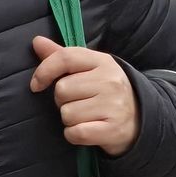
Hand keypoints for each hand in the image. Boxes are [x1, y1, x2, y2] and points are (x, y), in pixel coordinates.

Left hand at [30, 36, 139, 155]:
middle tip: (79, 102)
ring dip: (69, 119)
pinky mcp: (112, 129)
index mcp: (103, 61)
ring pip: (67, 114)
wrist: (140, 118)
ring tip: (85, 116)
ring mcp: (113, 105)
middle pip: (62, 90)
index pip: (65, 57)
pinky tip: (86, 129)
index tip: (36, 85)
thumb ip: (62, 56)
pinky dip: (74, 135)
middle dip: (63, 100)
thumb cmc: (106, 91)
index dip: (44, 71)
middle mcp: (110, 80)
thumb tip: (37, 41)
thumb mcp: (89, 69)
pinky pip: (75, 133)